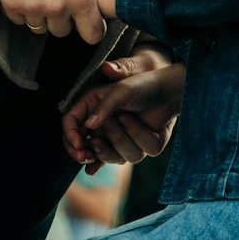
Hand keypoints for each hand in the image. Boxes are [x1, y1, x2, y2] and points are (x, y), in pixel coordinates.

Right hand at [0, 0, 121, 43]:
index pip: (92, 34)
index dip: (92, 28)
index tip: (88, 23)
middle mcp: (57, 7)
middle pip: (62, 32)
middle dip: (63, 19)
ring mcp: (33, 7)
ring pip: (39, 27)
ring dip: (42, 15)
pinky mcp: (12, 4)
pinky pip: (19, 19)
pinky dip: (22, 9)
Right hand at [62, 48, 185, 170]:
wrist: (168, 90)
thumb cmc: (143, 84)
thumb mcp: (122, 90)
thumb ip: (105, 105)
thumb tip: (89, 124)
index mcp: (93, 107)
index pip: (71, 124)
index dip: (70, 137)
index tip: (79, 145)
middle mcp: (102, 124)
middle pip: (83, 148)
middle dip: (86, 152)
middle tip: (87, 154)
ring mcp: (117, 137)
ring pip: (109, 155)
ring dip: (119, 138)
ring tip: (126, 116)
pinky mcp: (134, 146)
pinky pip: (131, 155)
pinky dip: (134, 141)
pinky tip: (125, 141)